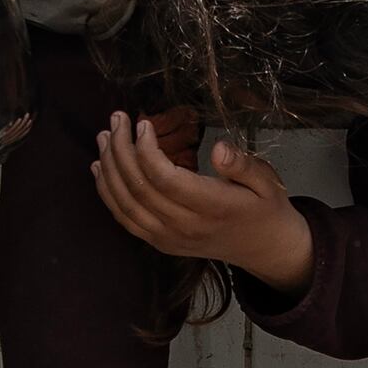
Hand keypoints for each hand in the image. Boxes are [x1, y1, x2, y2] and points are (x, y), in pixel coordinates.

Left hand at [92, 112, 317, 286]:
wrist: (263, 249)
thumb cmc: (264, 208)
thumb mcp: (267, 182)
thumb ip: (243, 165)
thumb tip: (219, 149)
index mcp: (212, 208)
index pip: (165, 179)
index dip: (146, 150)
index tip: (142, 123)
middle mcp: (185, 227)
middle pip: (139, 188)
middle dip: (121, 150)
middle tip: (117, 119)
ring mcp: (169, 238)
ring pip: (126, 204)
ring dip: (109, 169)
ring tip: (104, 136)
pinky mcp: (160, 243)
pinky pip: (125, 219)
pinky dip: (107, 194)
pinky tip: (101, 168)